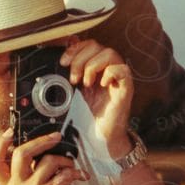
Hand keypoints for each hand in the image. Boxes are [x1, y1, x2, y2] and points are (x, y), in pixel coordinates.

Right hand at [0, 130, 85, 184]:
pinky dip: (76, 172)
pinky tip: (81, 176)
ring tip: (70, 167)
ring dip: (65, 161)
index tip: (10, 132)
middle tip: (55, 137)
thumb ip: (24, 175)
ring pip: (49, 161)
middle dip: (41, 141)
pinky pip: (65, 173)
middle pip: (21, 154)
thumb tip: (36, 147)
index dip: (0, 145)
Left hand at [60, 41, 134, 159]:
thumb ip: (67, 77)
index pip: (88, 45)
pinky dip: (110, 74)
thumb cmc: (86, 118)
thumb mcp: (70, 94)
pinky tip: (100, 86)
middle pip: (97, 45)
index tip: (63, 62)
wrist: (98, 139)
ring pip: (111, 53)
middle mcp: (106, 71)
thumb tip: (58, 60)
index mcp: (94, 69)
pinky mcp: (125, 89)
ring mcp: (117, 79)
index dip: (75, 48)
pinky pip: (123, 70)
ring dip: (93, 66)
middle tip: (73, 78)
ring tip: (86, 83)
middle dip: (80, 58)